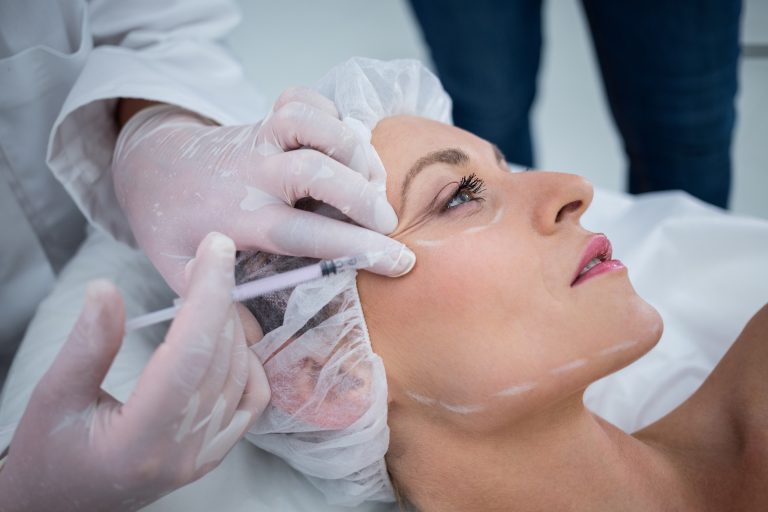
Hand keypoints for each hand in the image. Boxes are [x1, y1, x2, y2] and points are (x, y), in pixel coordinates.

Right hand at [0, 233, 268, 511]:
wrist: (61, 507)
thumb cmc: (49, 455)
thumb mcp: (54, 397)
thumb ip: (87, 345)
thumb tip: (106, 288)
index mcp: (141, 438)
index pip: (189, 355)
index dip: (207, 294)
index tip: (217, 248)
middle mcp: (184, 451)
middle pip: (219, 359)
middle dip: (221, 298)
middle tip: (210, 256)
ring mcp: (204, 456)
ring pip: (239, 375)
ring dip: (232, 325)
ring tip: (209, 290)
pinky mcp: (213, 454)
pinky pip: (250, 402)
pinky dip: (248, 363)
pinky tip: (230, 339)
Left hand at [112, 88, 414, 292]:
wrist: (150, 165)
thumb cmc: (171, 223)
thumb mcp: (178, 272)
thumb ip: (215, 302)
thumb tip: (256, 344)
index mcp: (237, 218)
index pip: (303, 233)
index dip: (356, 247)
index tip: (398, 261)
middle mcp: (252, 173)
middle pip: (314, 171)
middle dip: (362, 197)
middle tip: (387, 222)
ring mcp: (259, 138)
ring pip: (310, 122)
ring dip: (351, 147)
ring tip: (373, 178)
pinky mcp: (266, 117)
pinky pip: (304, 99)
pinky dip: (332, 114)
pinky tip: (344, 142)